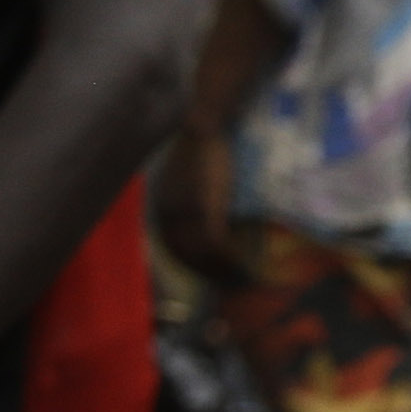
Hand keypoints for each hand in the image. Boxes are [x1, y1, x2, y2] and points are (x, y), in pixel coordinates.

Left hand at [158, 126, 251, 286]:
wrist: (204, 125)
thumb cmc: (199, 145)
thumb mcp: (188, 177)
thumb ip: (192, 197)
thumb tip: (212, 215)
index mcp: (163, 210)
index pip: (176, 249)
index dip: (195, 266)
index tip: (214, 277)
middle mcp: (168, 217)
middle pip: (188, 257)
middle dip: (210, 275)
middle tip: (233, 285)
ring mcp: (185, 214)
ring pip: (203, 255)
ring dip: (224, 272)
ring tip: (245, 280)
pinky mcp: (204, 209)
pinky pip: (216, 245)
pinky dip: (231, 260)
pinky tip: (247, 267)